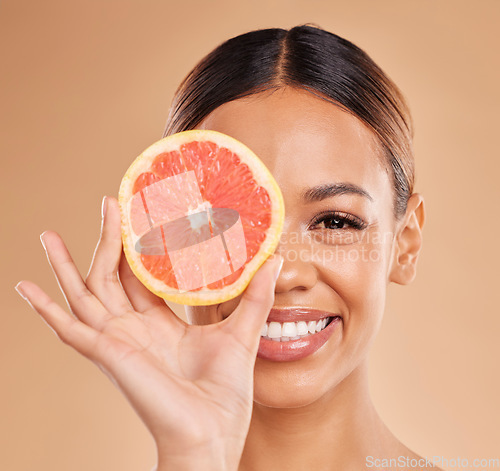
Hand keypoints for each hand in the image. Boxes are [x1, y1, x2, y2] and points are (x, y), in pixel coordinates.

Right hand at [15, 196, 282, 470]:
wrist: (213, 434)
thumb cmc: (224, 392)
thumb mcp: (241, 331)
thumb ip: (256, 295)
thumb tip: (275, 259)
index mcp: (161, 325)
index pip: (141, 277)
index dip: (137, 247)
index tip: (137, 216)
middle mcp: (134, 330)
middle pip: (111, 277)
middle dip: (106, 241)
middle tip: (106, 203)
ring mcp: (117, 341)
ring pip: (84, 294)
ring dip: (66, 265)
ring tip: (49, 236)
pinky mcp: (108, 354)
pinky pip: (69, 330)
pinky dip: (45, 311)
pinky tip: (25, 289)